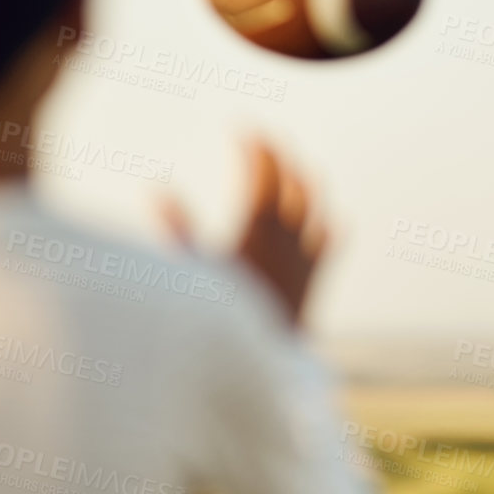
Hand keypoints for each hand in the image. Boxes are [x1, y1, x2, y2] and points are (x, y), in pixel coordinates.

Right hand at [160, 138, 328, 325]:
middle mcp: (288, 243)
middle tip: (267, 139)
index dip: (256, 150)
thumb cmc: (218, 319)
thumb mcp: (191, 273)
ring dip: (306, 186)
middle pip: (291, 187)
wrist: (257, 365)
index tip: (243, 128)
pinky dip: (329, 233)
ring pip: (314, 213)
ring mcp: (304, 263)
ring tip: (300, 170)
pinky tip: (335, 224)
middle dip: (280, 158)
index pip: (263, 177)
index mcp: (258, 233)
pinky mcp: (310, 286)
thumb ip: (178, 231)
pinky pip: (327, 252)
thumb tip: (158, 191)